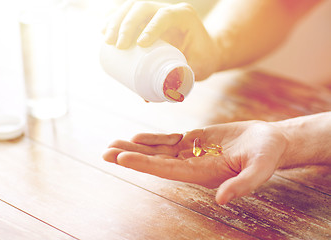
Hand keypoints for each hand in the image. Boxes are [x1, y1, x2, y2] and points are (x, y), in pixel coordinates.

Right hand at [102, 0, 218, 80]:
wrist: (206, 50)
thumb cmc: (203, 60)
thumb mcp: (198, 69)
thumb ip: (176, 82)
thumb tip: (146, 98)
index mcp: (185, 17)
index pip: (165, 15)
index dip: (151, 27)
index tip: (139, 44)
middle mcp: (170, 10)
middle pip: (143, 7)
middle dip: (127, 24)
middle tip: (118, 45)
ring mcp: (157, 11)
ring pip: (132, 7)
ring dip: (116, 20)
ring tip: (107, 40)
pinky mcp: (148, 18)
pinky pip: (128, 13)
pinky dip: (115, 19)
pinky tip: (104, 29)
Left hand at [103, 120, 287, 203]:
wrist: (269, 142)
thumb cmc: (267, 155)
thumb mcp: (260, 169)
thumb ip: (243, 184)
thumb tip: (222, 199)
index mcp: (202, 173)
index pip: (167, 170)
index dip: (144, 164)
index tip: (122, 158)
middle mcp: (191, 165)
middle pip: (155, 161)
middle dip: (130, 156)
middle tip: (105, 152)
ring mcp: (191, 152)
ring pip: (157, 150)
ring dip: (135, 147)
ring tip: (112, 143)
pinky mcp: (194, 140)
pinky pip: (169, 139)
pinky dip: (152, 138)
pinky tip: (137, 136)